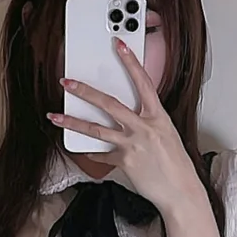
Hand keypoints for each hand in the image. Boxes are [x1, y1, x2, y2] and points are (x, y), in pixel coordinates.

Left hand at [47, 39, 203, 213]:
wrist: (180, 191)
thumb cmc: (176, 164)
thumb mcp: (166, 134)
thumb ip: (147, 123)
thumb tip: (130, 119)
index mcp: (158, 116)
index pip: (143, 82)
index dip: (130, 62)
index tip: (118, 45)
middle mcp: (144, 127)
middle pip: (110, 103)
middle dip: (85, 91)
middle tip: (68, 82)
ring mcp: (133, 144)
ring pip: (97, 129)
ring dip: (73, 122)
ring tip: (55, 116)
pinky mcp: (124, 162)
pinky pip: (102, 155)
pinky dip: (92, 153)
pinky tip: (82, 150)